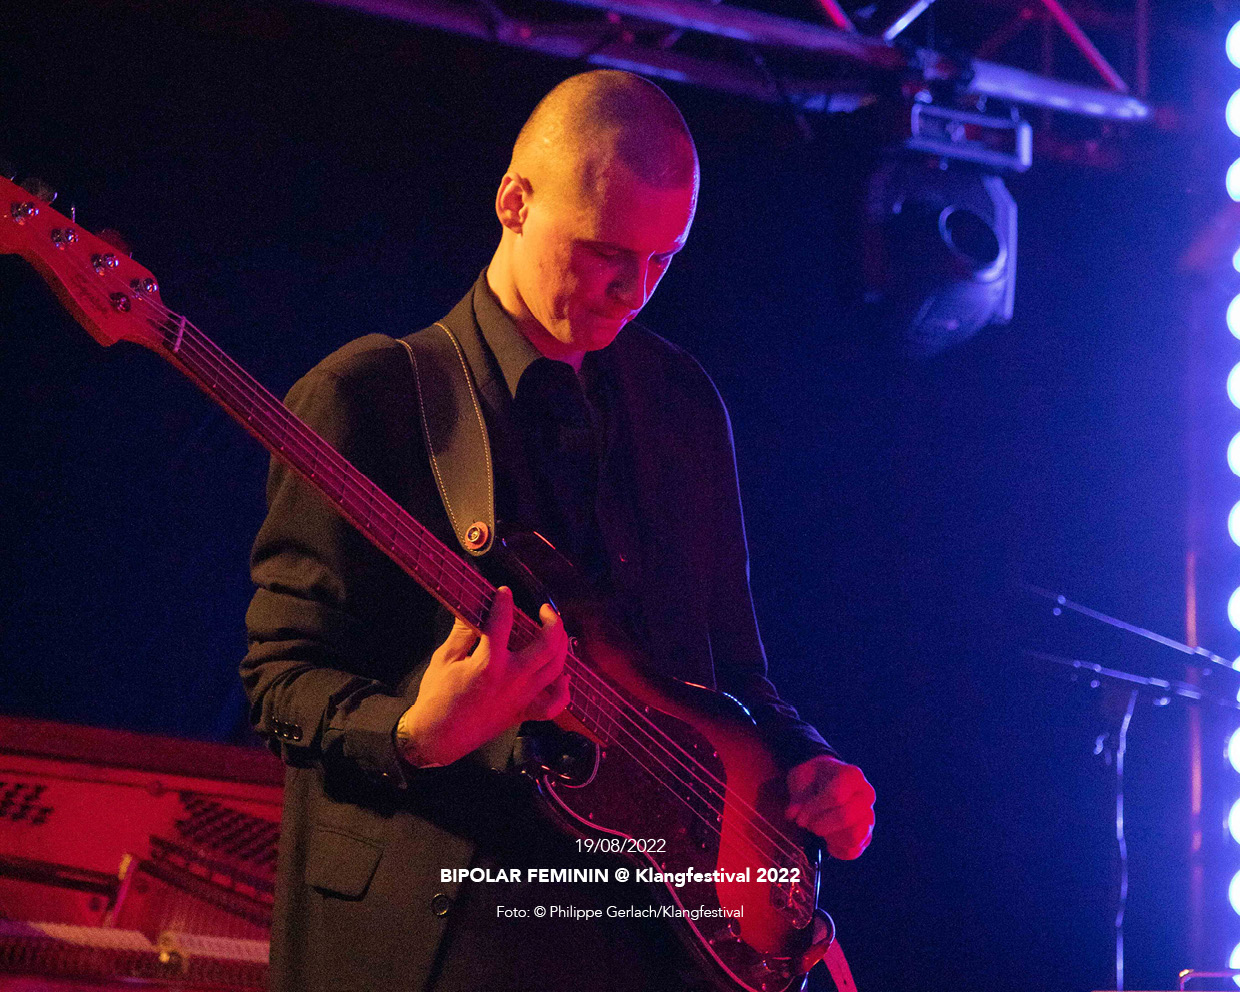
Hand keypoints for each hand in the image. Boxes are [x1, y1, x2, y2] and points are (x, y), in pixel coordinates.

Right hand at [396, 586, 569, 767]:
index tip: (504, 593)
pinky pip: (554, 705)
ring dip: (560, 647)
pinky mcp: (523, 712)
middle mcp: (512, 679)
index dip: (504, 602)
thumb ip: (462, 633)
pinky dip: (562, 690)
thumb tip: (471, 611)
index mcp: (489, 663)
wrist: (438, 737)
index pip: (503, 622)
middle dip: (551, 621)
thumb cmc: (437, 698)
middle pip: (547, 644)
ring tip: (554, 633)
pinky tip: (561, 676)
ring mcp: (522, 697)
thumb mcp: (444, 659)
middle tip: (544, 610)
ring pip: (556, 668)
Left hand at [785, 755, 874, 859]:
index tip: (798, 816)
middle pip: (846, 817)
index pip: (836, 796)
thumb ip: (797, 795)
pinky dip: (837, 850)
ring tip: (817, 829)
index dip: (814, 809)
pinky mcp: (866, 834)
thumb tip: (793, 814)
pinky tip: (826, 842)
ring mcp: (869, 816)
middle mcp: (866, 795)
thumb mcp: (801, 776)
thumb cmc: (813, 777)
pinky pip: (855, 850)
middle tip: (805, 824)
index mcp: (852, 775)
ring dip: (829, 837)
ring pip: (854, 836)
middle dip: (820, 824)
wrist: (824, 781)